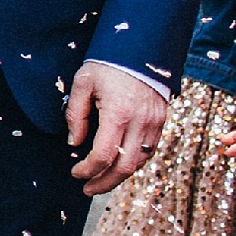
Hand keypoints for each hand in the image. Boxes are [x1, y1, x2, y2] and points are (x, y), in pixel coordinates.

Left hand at [64, 64, 168, 194]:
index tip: (75, 173)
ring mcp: (154, 123)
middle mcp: (140, 122)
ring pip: (139, 162)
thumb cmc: (108, 63)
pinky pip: (149, 151)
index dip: (88, 170)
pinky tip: (119, 164)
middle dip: (104, 183)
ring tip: (101, 180)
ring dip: (119, 176)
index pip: (104, 155)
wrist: (140, 46)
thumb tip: (74, 143)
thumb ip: (75, 115)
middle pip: (124, 167)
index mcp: (118, 113)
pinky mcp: (161, 121)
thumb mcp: (83, 82)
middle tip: (87, 189)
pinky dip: (133, 162)